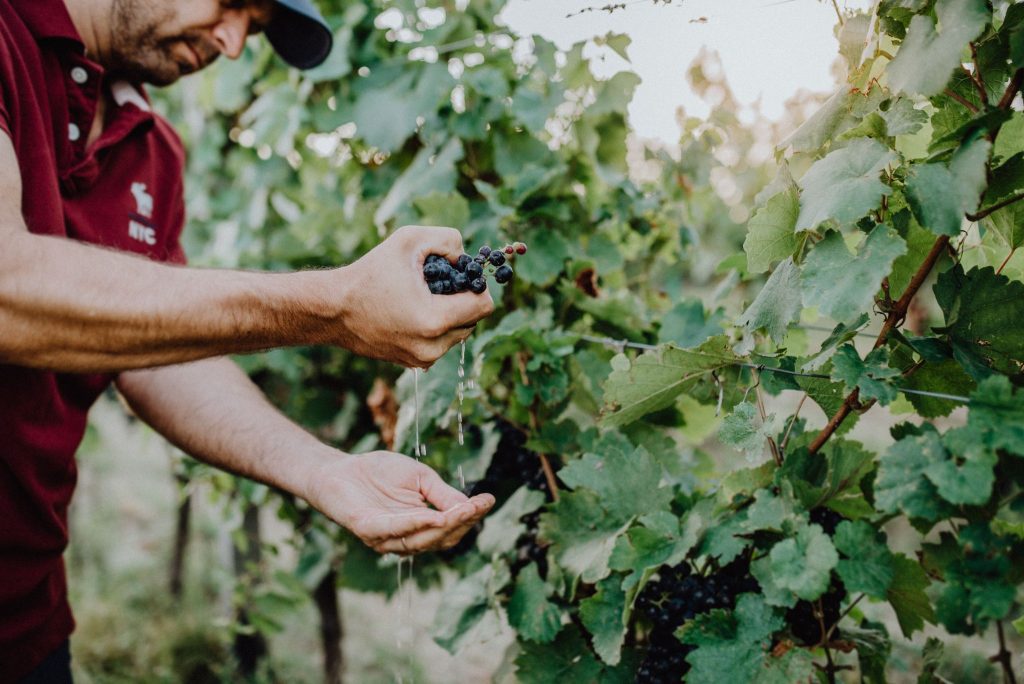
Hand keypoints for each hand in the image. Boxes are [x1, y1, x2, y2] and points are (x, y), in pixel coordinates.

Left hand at [305, 450, 495, 554]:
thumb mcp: (419, 478)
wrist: (339, 470)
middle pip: (442, 538)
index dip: (470, 516)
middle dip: (462, 522)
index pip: (452, 527)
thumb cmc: (378, 473)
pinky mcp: (369, 531)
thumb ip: (442, 494)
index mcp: (422, 525)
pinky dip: (415, 524)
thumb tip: (470, 506)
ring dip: (445, 525)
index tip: (488, 500)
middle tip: (479, 506)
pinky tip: (432, 517)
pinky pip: (396, 531)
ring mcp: (388, 538)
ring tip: (464, 510)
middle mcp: (407, 537)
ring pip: (423, 539)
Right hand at [329, 225, 493, 367]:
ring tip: (421, 297)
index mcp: (435, 321)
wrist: (332, 310)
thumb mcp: (409, 240)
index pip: (485, 305)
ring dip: (449, 314)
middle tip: (436, 283)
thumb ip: (448, 240)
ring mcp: (422, 360)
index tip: (457, 274)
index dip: (476, 284)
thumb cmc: (369, 274)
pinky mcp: (413, 364)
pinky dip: (434, 327)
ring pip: (458, 333)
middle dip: (462, 299)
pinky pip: (440, 343)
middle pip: (473, 321)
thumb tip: (465, 259)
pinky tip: (412, 311)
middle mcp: (432, 348)